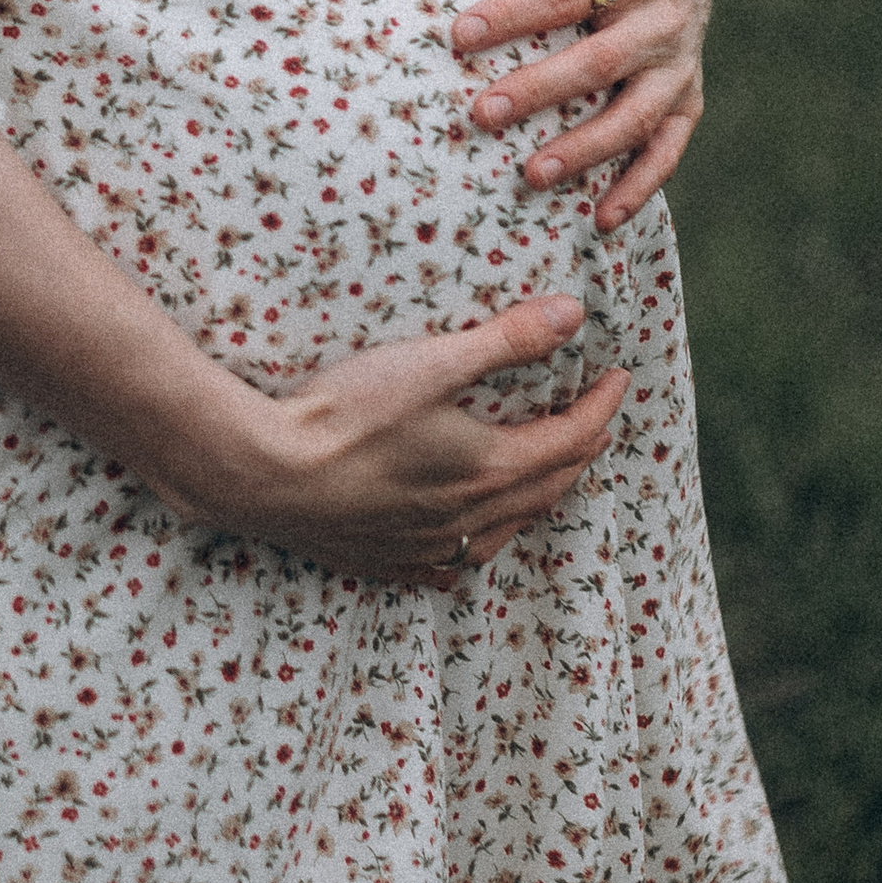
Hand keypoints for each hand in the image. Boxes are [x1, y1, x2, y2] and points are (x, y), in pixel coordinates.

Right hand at [203, 293, 627, 590]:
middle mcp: (467, 517)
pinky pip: (443, 567)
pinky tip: (461, 545)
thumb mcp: (431, 363)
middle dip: (579, 451)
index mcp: (488, 469)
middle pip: (546, 487)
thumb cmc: (346, 413)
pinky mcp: (380, 560)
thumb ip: (505, 339)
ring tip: (543, 478)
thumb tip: (573, 315)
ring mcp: (423, 545)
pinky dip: (469, 548)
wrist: (262, 473)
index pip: (569, 439)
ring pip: (502, 532)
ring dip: (535, 502)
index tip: (619, 377)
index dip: (601, 406)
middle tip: (595, 422)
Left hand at [451, 0, 710, 231]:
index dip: (512, 13)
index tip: (457, 33)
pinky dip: (640, 187)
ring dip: (588, 149)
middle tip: (480, 114)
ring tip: (532, 176)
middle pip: (599, 61)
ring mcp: (678, 66)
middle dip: (541, 90)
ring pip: (636, 116)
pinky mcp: (687, 100)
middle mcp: (661, 21)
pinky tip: (601, 221)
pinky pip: (668, 151)